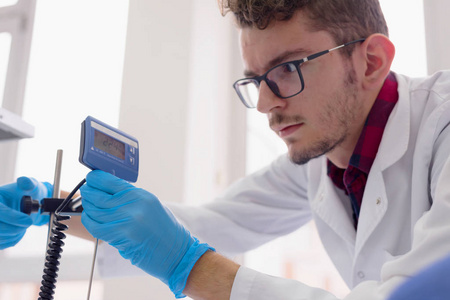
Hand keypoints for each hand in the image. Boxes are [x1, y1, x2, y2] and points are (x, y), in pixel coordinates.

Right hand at [0, 177, 51, 248]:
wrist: (27, 205)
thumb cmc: (26, 194)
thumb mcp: (30, 185)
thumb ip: (28, 182)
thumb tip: (24, 182)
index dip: (12, 217)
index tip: (28, 220)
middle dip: (14, 228)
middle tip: (28, 223)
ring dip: (14, 234)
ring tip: (23, 225)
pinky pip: (1, 244)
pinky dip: (12, 240)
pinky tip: (18, 231)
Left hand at [80, 170, 212, 296]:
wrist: (176, 252)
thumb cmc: (165, 229)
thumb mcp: (150, 205)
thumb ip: (130, 197)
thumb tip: (107, 190)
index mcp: (141, 195)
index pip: (109, 181)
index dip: (95, 179)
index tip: (91, 179)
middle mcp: (134, 205)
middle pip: (98, 196)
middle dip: (88, 193)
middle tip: (86, 192)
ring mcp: (127, 221)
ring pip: (95, 211)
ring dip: (88, 208)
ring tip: (88, 206)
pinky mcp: (121, 236)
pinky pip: (96, 227)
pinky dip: (89, 221)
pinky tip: (90, 219)